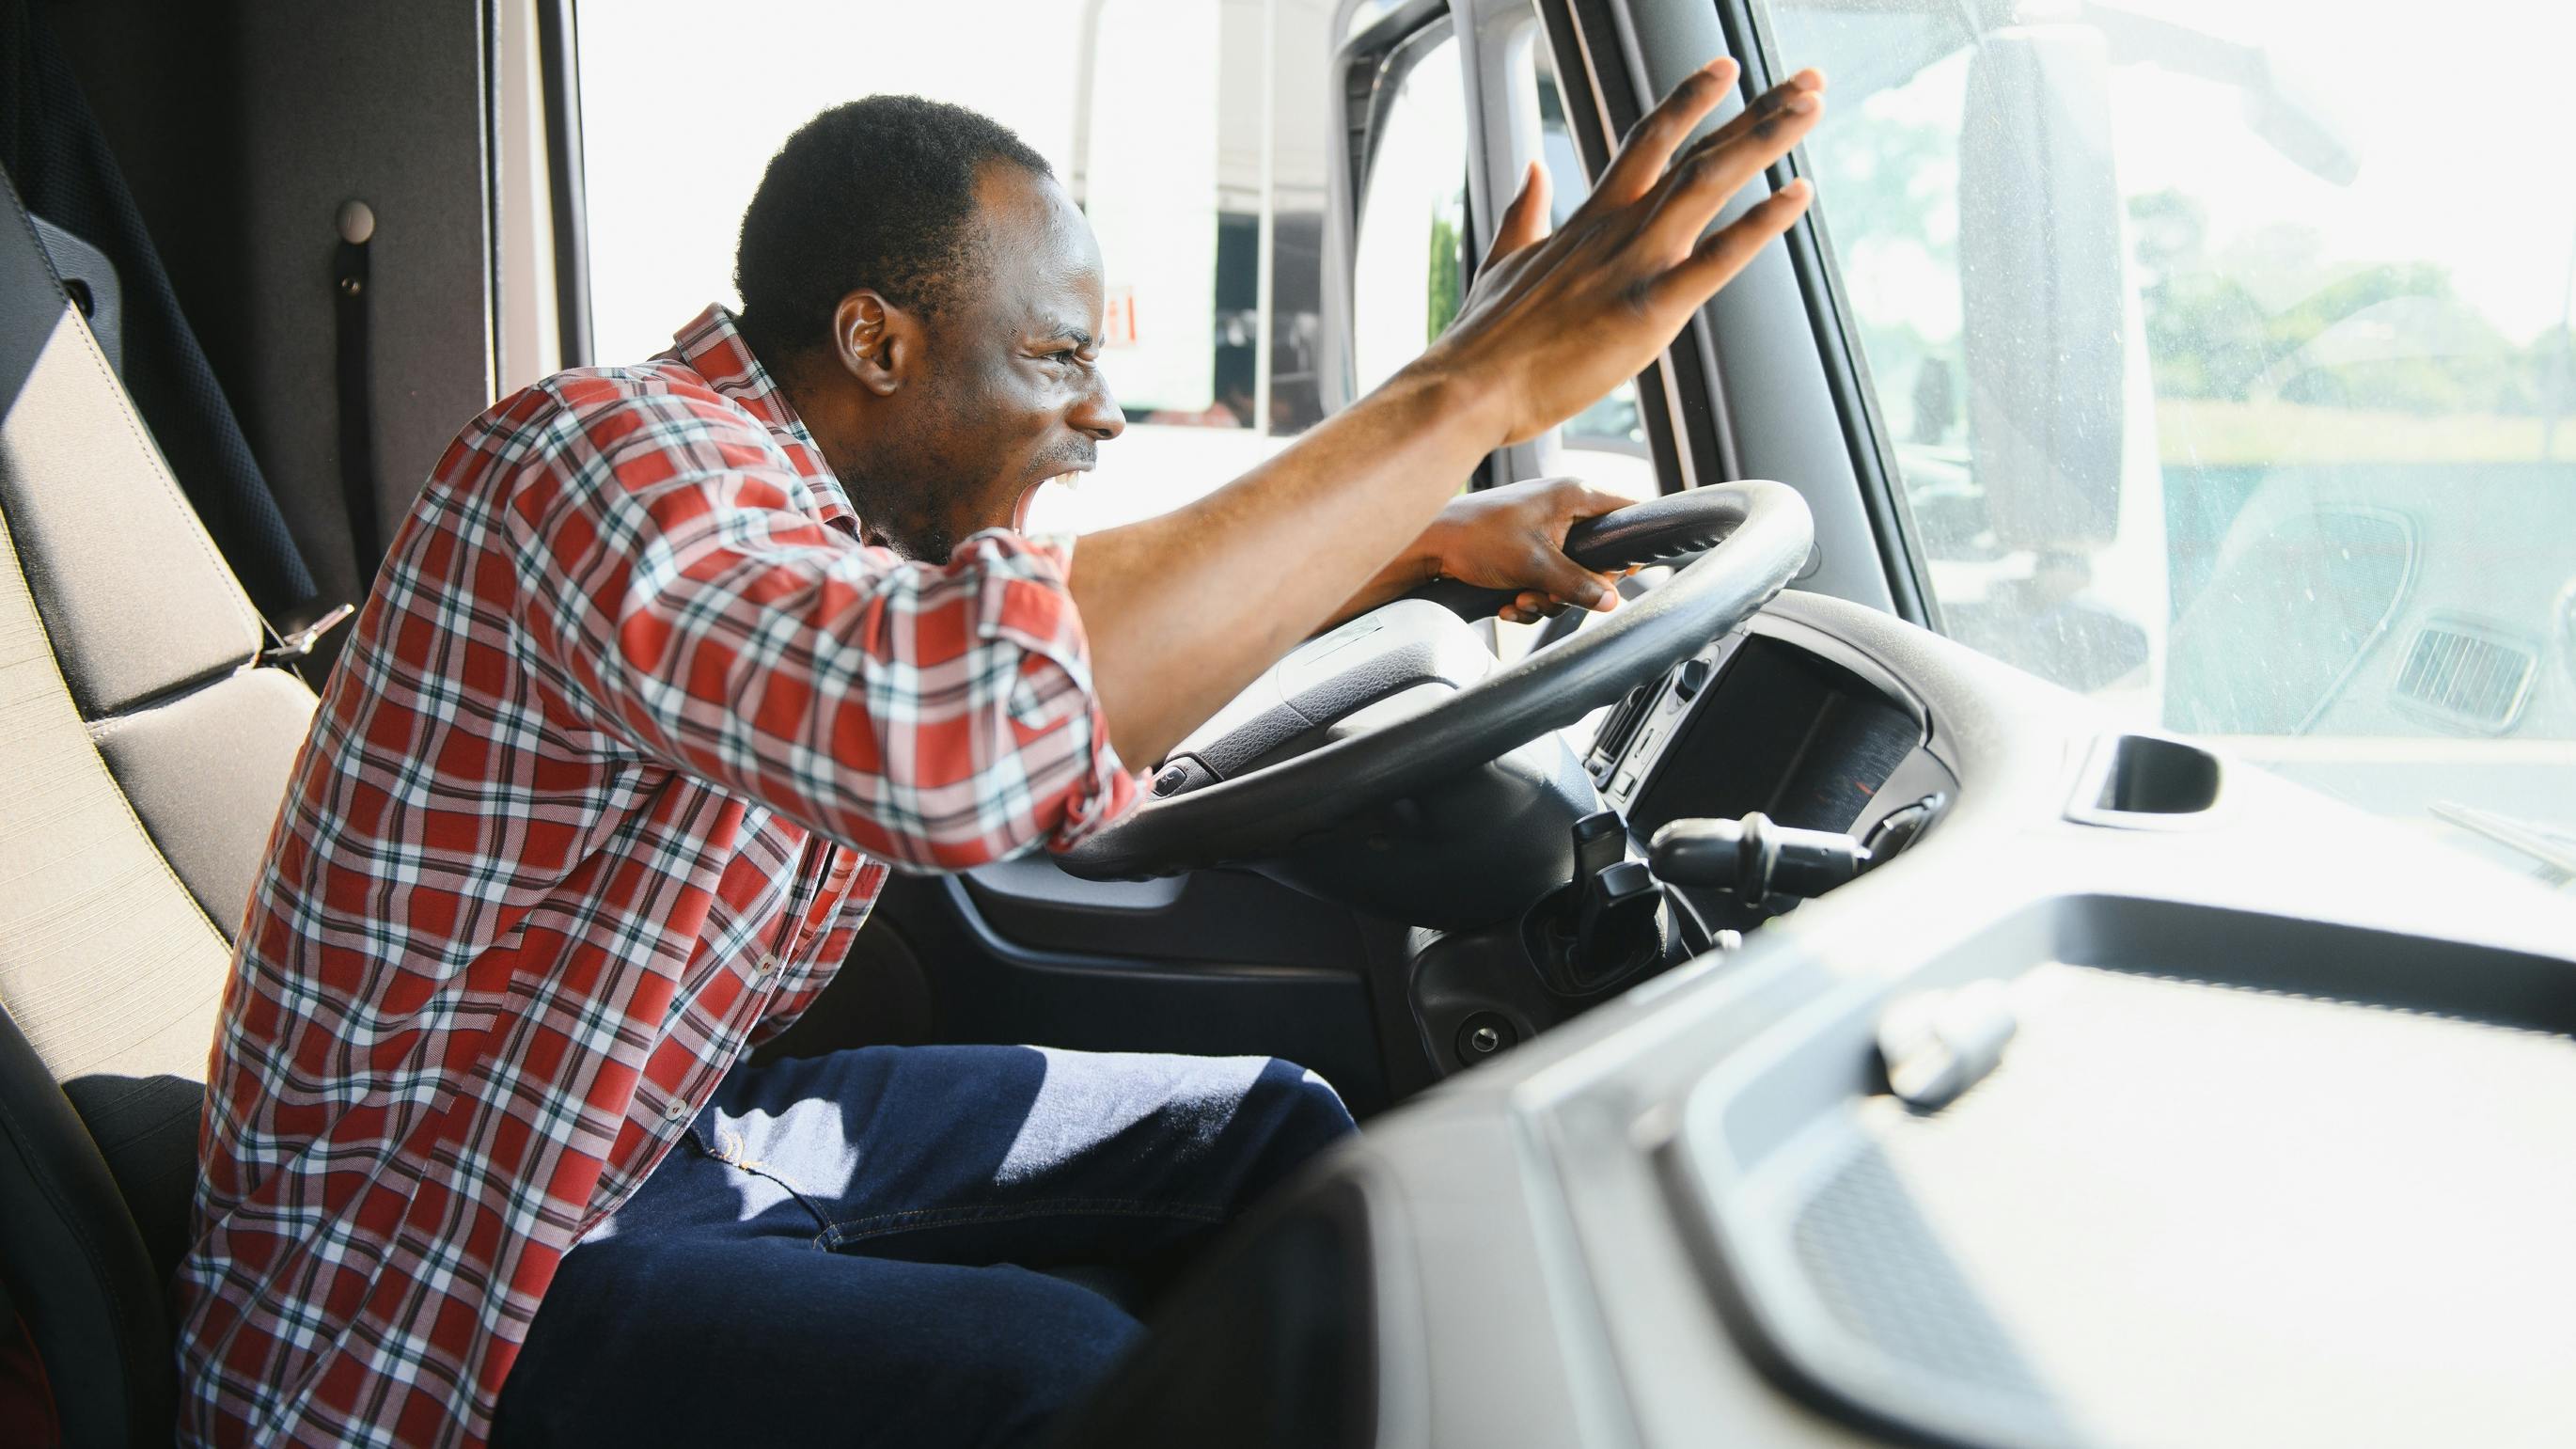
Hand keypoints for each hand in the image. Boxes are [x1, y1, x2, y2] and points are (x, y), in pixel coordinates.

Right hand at [1413, 60, 1824, 446]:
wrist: (1468, 386)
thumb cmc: (1485, 341)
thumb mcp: (1502, 261)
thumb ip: (1524, 211)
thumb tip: (1533, 170)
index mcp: (1589, 219)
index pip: (1648, 141)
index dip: (1690, 100)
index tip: (1725, 69)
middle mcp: (1619, 229)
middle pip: (1697, 151)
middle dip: (1756, 111)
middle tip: (1806, 80)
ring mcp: (1635, 264)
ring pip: (1709, 183)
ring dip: (1764, 140)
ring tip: (1811, 105)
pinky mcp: (1648, 310)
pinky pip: (1715, 260)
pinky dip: (1759, 226)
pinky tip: (1797, 194)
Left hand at [1417, 476, 1646, 622]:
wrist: (1429, 544)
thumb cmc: (1476, 538)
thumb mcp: (1534, 565)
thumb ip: (1578, 583)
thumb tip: (1612, 600)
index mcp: (1574, 496)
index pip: (1626, 513)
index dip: (1629, 547)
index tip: (1620, 576)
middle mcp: (1563, 508)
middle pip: (1597, 558)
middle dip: (1571, 588)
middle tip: (1548, 595)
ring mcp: (1544, 529)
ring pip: (1569, 576)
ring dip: (1546, 598)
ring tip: (1519, 598)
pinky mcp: (1526, 548)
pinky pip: (1545, 580)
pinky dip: (1529, 596)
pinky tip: (1507, 603)